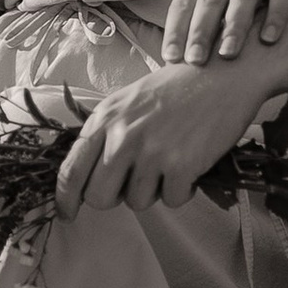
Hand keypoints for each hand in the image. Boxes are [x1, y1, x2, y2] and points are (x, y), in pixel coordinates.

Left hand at [55, 64, 265, 214]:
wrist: (222, 73)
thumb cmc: (177, 87)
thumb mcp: (129, 100)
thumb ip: (106, 132)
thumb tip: (88, 173)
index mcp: (105, 118)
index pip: (71, 171)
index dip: (65, 199)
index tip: (67, 213)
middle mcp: (123, 136)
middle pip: (99, 197)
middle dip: (114, 197)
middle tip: (134, 182)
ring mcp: (152, 152)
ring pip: (137, 202)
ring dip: (153, 190)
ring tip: (169, 162)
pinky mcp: (181, 165)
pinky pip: (171, 201)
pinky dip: (181, 190)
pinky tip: (189, 166)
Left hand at [162, 0, 287, 68]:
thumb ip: (209, 19)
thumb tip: (181, 62)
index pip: (186, 1)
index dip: (176, 29)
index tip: (171, 58)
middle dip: (200, 30)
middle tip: (195, 60)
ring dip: (234, 26)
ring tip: (228, 54)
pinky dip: (275, 15)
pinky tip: (270, 39)